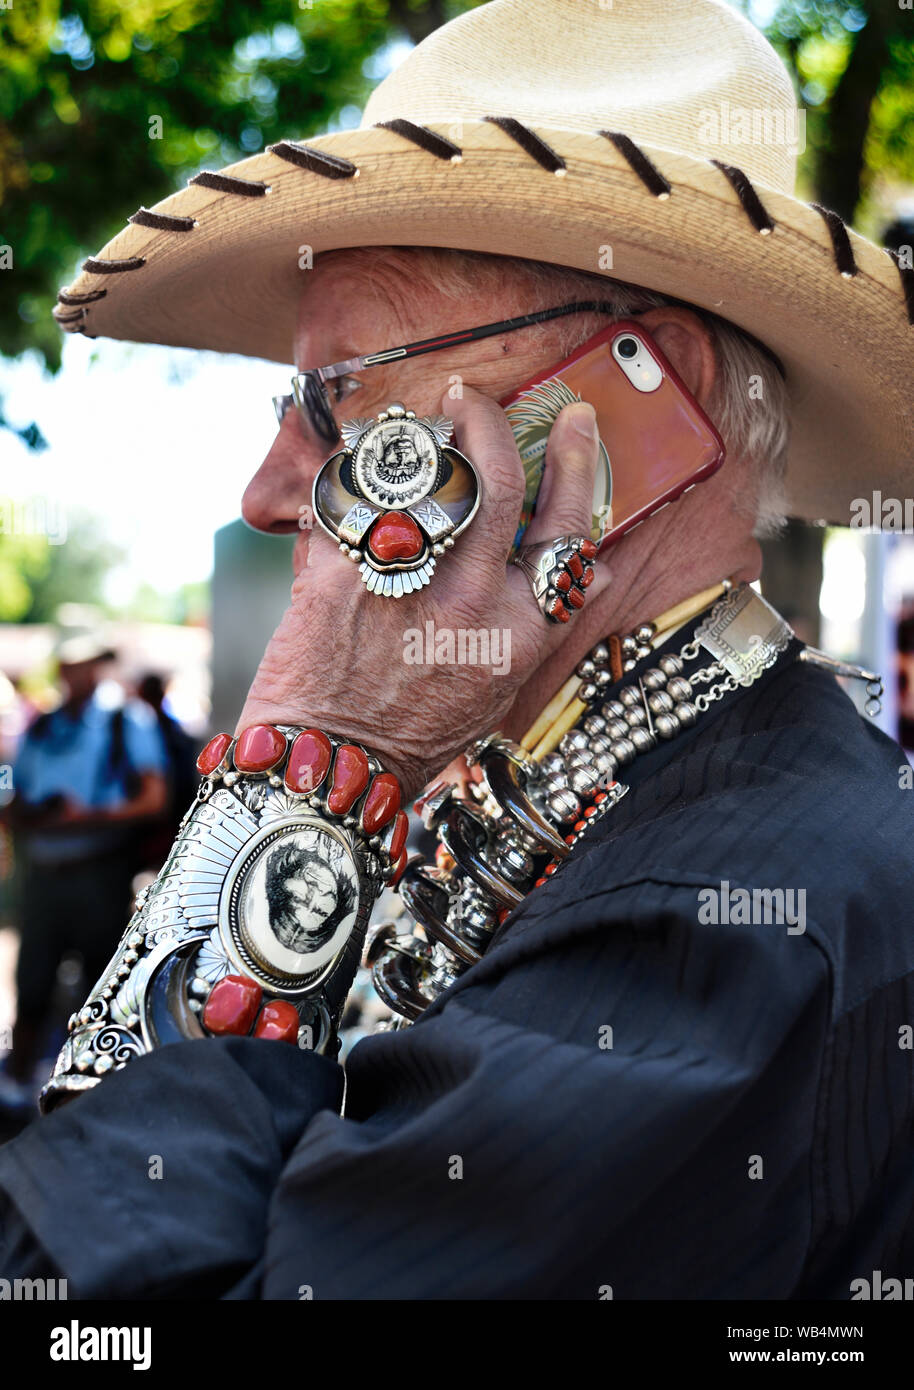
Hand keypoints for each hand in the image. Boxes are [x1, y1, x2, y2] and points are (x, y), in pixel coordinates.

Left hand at [237, 388, 607, 799]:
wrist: (333, 763)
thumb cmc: (417, 730)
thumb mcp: (502, 681)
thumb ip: (539, 618)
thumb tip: (588, 567)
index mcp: (519, 629)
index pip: (567, 528)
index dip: (579, 464)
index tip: (577, 421)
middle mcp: (471, 600)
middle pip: (497, 478)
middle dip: (487, 420)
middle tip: (472, 399)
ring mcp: (406, 582)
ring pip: (422, 476)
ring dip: (416, 438)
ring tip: (410, 428)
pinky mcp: (342, 571)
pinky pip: (351, 498)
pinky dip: (349, 480)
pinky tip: (349, 481)